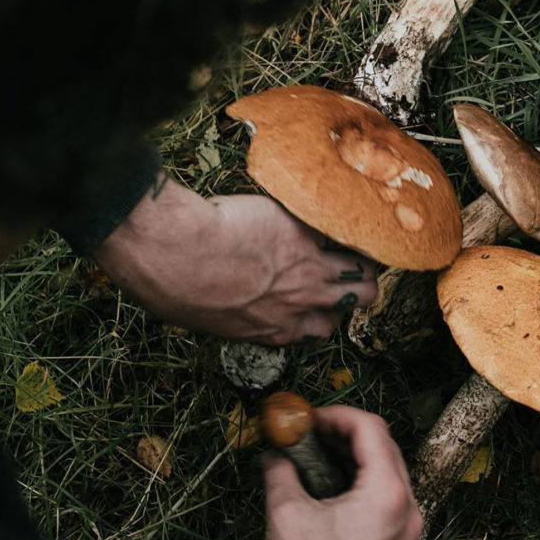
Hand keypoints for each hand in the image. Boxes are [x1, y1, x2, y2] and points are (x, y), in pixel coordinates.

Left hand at [91, 175, 376, 343]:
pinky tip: (328, 211)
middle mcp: (304, 300)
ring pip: (360, 266)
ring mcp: (310, 264)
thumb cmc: (179, 291)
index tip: (324, 300)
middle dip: (360, 286)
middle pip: (358, 298)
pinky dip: (333, 221)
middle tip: (352, 271)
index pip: (325, 327)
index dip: (328, 312)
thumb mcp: (214, 320)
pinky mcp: (303, 230)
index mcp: (280, 328)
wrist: (180, 255)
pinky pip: (332, 226)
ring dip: (360, 255)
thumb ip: (244, 315)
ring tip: (354, 241)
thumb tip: (241, 303)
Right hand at [263, 406, 421, 539]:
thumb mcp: (287, 519)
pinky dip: (359, 484)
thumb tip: (273, 455)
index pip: (370, 428)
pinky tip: (328, 489)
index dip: (336, 415)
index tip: (308, 418)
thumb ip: (280, 475)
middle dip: (343, 434)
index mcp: (387, 493)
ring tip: (313, 460)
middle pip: (382, 446)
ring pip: (385, 471)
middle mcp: (406, 506)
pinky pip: (385, 497)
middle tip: (308, 435)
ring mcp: (406, 527)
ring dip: (351, 458)